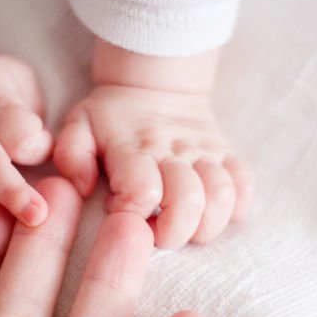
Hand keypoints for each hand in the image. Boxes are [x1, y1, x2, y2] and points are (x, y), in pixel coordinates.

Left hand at [54, 40, 253, 248]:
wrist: (155, 83)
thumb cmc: (111, 116)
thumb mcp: (78, 125)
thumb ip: (71, 156)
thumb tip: (84, 188)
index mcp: (133, 149)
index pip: (141, 191)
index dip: (133, 216)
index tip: (123, 217)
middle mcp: (174, 151)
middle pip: (188, 201)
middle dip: (173, 232)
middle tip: (157, 233)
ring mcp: (206, 153)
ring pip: (222, 197)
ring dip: (206, 224)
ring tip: (185, 226)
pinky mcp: (227, 155)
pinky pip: (245, 186)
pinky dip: (235, 208)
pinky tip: (211, 213)